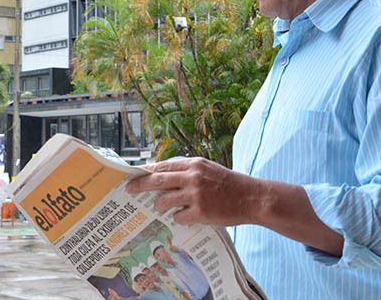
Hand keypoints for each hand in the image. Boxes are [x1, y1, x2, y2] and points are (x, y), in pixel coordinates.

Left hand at [126, 157, 259, 225]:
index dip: (145, 172)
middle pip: (156, 180)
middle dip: (139, 186)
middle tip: (128, 190)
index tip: (133, 176)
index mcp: (194, 164)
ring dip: (160, 205)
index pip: (162, 166)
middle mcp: (192, 177)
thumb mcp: (208, 168)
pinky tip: (187, 216)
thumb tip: (163, 173)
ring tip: (163, 207)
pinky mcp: (200, 212)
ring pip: (163, 201)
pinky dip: (179, 217)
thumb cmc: (229, 184)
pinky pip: (178, 217)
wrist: (252, 198)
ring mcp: (195, 195)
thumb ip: (188, 169)